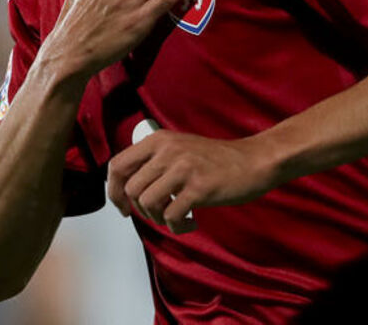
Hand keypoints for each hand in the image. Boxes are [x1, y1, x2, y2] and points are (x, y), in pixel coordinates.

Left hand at [107, 130, 277, 233]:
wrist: (254, 160)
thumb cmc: (217, 159)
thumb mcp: (179, 149)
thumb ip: (154, 162)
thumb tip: (127, 189)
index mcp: (158, 140)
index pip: (117, 165)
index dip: (113, 191)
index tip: (123, 207)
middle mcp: (167, 151)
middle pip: (131, 189)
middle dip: (140, 209)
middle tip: (159, 214)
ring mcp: (183, 168)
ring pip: (148, 203)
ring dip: (158, 219)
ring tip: (176, 217)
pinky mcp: (200, 188)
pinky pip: (172, 216)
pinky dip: (178, 227)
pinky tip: (190, 223)